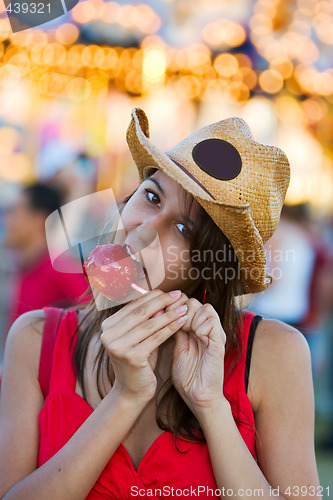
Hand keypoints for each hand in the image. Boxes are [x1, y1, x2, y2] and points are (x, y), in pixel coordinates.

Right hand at [100, 289, 187, 403]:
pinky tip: (183, 321)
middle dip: (162, 301)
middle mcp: (108, 335)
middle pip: (141, 312)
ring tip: (185, 307)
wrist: (131, 391)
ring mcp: (118, 346)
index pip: (133, 305)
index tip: (170, 291)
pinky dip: (171, 327)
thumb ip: (145, 319)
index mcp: (107, 326)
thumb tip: (162, 297)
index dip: (153, 296)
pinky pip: (157, 337)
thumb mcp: (138, 337)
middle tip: (179, 294)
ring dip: (170, 314)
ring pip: (150, 324)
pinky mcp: (132, 357)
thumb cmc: (138, 360)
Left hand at [171, 298, 226, 415]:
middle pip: (194, 302)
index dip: (174, 306)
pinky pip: (212, 322)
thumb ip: (175, 329)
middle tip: (176, 326)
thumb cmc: (187, 375)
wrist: (197, 396)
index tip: (164, 317)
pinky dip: (201, 325)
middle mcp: (208, 329)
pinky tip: (196, 336)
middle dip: (181, 310)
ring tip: (187, 332)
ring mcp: (215, 334)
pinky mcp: (219, 343)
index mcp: (197, 328)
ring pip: (205, 307)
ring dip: (191, 317)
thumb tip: (164, 310)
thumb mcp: (178, 346)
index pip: (187, 303)